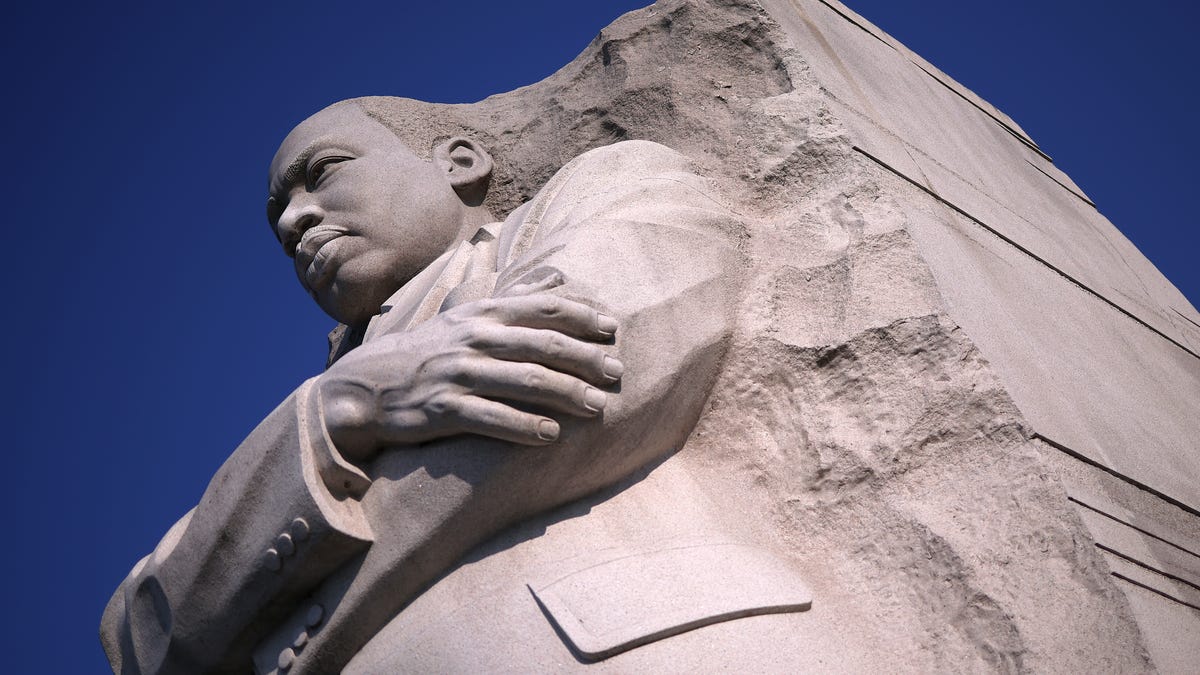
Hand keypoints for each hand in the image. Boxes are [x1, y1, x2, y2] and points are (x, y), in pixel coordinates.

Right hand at [317, 293, 622, 462]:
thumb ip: (514, 296)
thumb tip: (557, 275)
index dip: (580, 317)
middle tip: (616, 373)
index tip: (612, 329)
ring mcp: (456, 374)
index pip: (541, 308)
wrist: (365, 386)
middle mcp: (472, 339)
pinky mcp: (441, 410)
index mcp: (482, 314)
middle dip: (584, 359)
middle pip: (541, 345)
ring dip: (565, 394)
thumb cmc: (428, 350)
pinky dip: (523, 426)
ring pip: (523, 381)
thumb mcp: (467, 316)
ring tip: (597, 407)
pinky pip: (490, 418)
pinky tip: (551, 435)